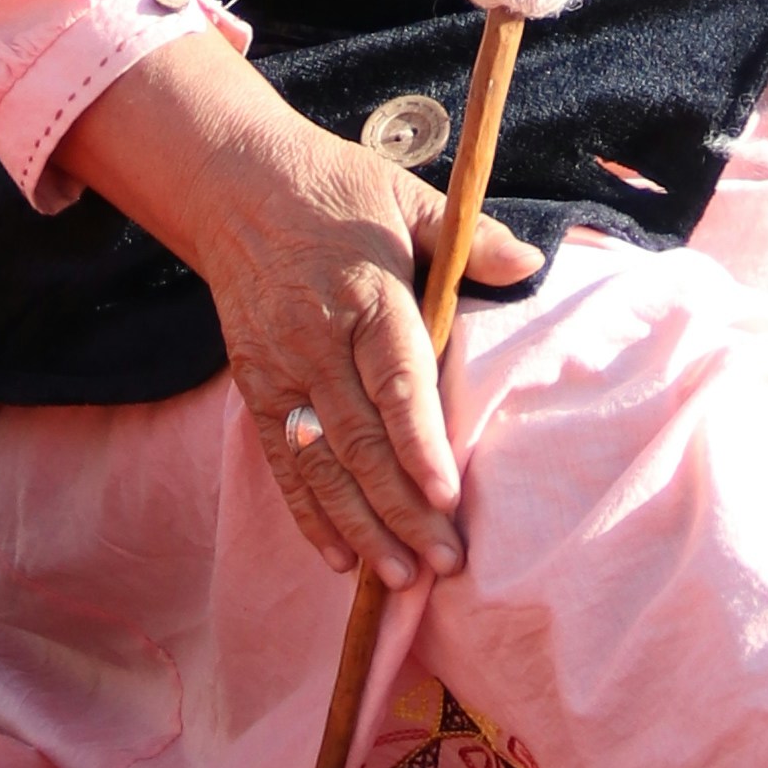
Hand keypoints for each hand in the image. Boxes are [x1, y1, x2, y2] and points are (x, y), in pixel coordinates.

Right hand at [56, 30, 538, 590]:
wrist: (239, 188)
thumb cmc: (340, 193)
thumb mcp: (407, 197)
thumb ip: (467, 239)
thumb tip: (528, 263)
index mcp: (366, 295)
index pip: (394, 381)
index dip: (419, 443)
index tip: (448, 496)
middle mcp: (317, 342)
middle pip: (360, 440)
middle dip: (402, 509)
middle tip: (444, 563)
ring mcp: (279, 371)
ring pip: (320, 465)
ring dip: (360, 527)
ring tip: (399, 579)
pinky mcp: (254, 389)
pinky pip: (282, 463)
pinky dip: (308, 514)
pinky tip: (339, 559)